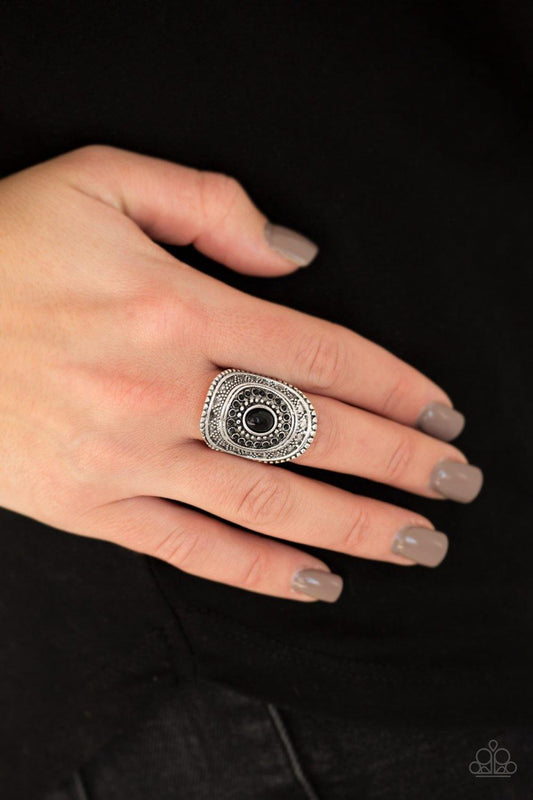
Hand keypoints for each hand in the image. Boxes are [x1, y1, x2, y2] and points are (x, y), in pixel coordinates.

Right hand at [0, 145, 481, 602]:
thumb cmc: (0, 247)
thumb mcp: (101, 181)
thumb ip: (210, 203)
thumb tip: (298, 258)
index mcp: (177, 306)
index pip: (321, 356)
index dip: (395, 387)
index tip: (441, 413)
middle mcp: (163, 389)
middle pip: (313, 435)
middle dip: (398, 464)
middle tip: (457, 485)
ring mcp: (128, 458)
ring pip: (267, 504)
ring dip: (355, 527)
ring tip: (418, 545)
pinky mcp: (90, 507)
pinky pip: (192, 550)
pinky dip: (260, 573)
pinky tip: (317, 584)